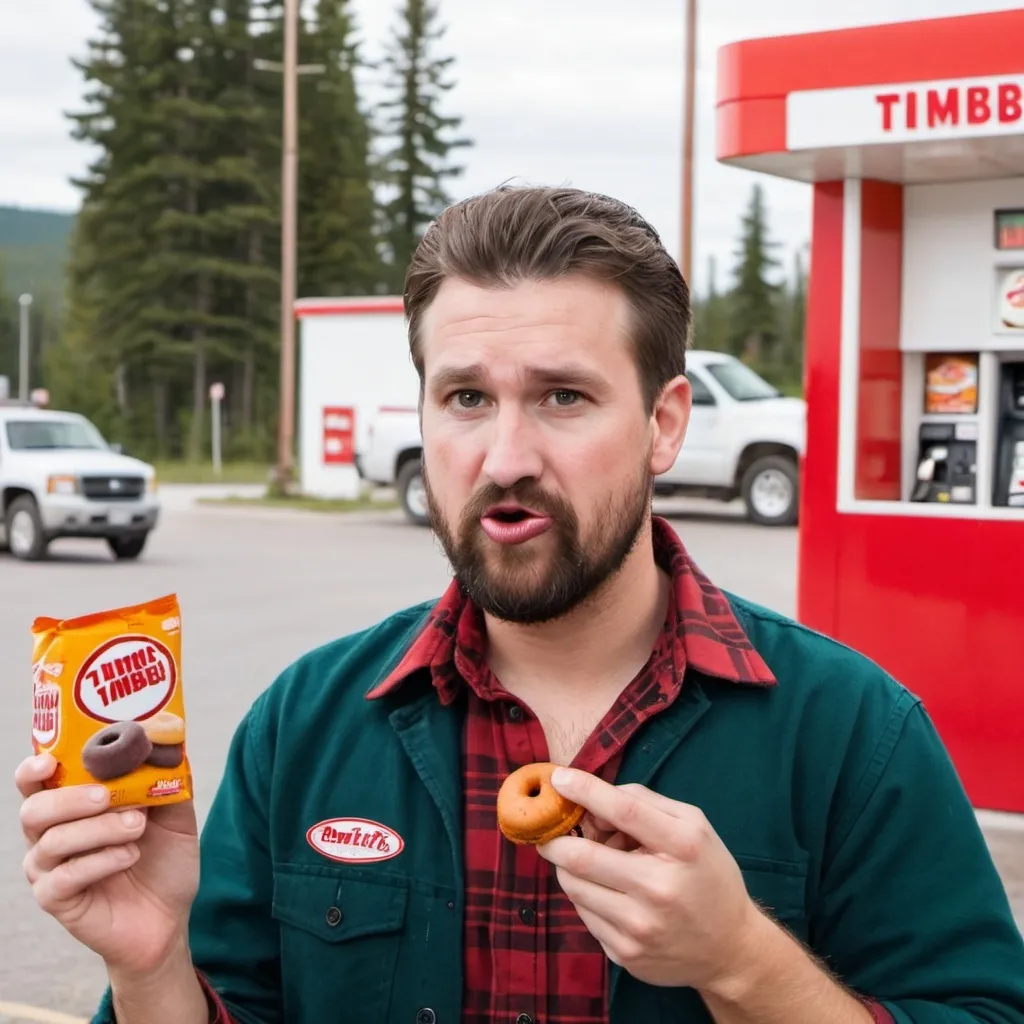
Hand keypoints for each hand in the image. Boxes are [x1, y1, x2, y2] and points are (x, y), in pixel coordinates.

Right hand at [17, 753, 199, 978]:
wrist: (170, 915)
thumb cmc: (164, 859)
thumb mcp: (175, 812)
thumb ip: (166, 780)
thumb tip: (166, 744)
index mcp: (71, 806)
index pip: (35, 782)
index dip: (34, 769)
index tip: (51, 761)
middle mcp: (50, 835)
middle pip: (34, 810)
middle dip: (70, 798)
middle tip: (106, 795)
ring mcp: (49, 870)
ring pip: (52, 841)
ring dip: (99, 828)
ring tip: (136, 826)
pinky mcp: (57, 900)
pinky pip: (64, 877)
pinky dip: (101, 861)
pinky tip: (129, 855)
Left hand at [536, 768, 764, 991]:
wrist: (730, 949)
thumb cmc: (707, 875)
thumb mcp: (693, 826)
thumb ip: (644, 802)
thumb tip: (593, 800)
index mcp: (683, 847)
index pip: (625, 811)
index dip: (586, 791)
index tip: (559, 779)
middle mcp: (660, 889)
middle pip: (583, 857)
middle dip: (556, 839)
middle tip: (551, 831)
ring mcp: (640, 927)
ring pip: (574, 887)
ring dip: (568, 867)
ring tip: (589, 861)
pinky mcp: (625, 954)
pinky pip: (583, 914)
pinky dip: (585, 895)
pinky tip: (605, 891)